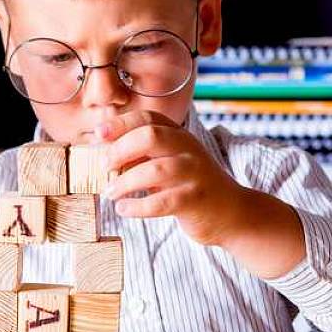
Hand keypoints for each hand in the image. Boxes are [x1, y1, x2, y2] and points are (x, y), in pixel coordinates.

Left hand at [98, 110, 304, 277]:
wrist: (233, 213)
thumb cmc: (191, 186)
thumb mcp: (170, 162)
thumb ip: (143, 154)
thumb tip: (104, 149)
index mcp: (180, 135)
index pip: (147, 118)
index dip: (120, 123)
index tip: (98, 134)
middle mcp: (188, 149)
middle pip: (150, 136)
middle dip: (120, 149)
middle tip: (105, 166)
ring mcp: (194, 174)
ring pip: (155, 170)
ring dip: (125, 182)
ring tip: (110, 192)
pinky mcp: (195, 200)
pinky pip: (161, 202)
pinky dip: (137, 207)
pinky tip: (124, 209)